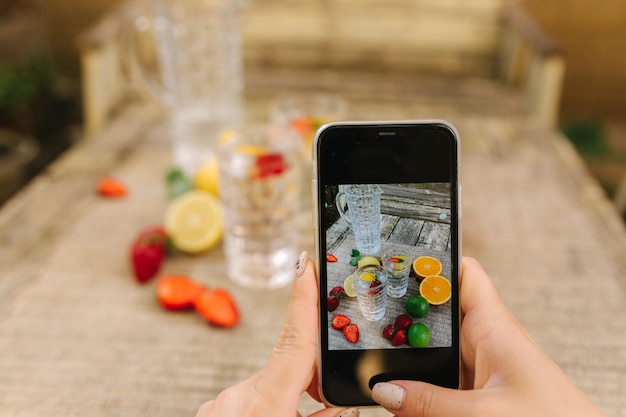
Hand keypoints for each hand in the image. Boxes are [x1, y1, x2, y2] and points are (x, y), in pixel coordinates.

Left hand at [195, 252, 358, 416]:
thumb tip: (340, 406)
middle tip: (317, 405)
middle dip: (305, 381)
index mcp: (267, 403)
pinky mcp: (210, 412)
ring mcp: (220, 404)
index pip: (294, 341)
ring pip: (267, 388)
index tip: (305, 263)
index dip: (304, 300)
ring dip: (281, 403)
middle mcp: (238, 396)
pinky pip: (246, 402)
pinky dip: (260, 411)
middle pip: (285, 369)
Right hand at [371, 257, 606, 416]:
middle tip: (371, 330)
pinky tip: (403, 403)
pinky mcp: (480, 391)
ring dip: (411, 363)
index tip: (393, 265)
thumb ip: (430, 404)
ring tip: (381, 372)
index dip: (431, 262)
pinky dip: (422, 390)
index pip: (461, 273)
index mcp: (494, 326)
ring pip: (435, 352)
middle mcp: (485, 340)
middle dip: (406, 322)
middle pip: (437, 315)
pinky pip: (442, 381)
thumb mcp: (484, 414)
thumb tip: (384, 390)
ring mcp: (481, 366)